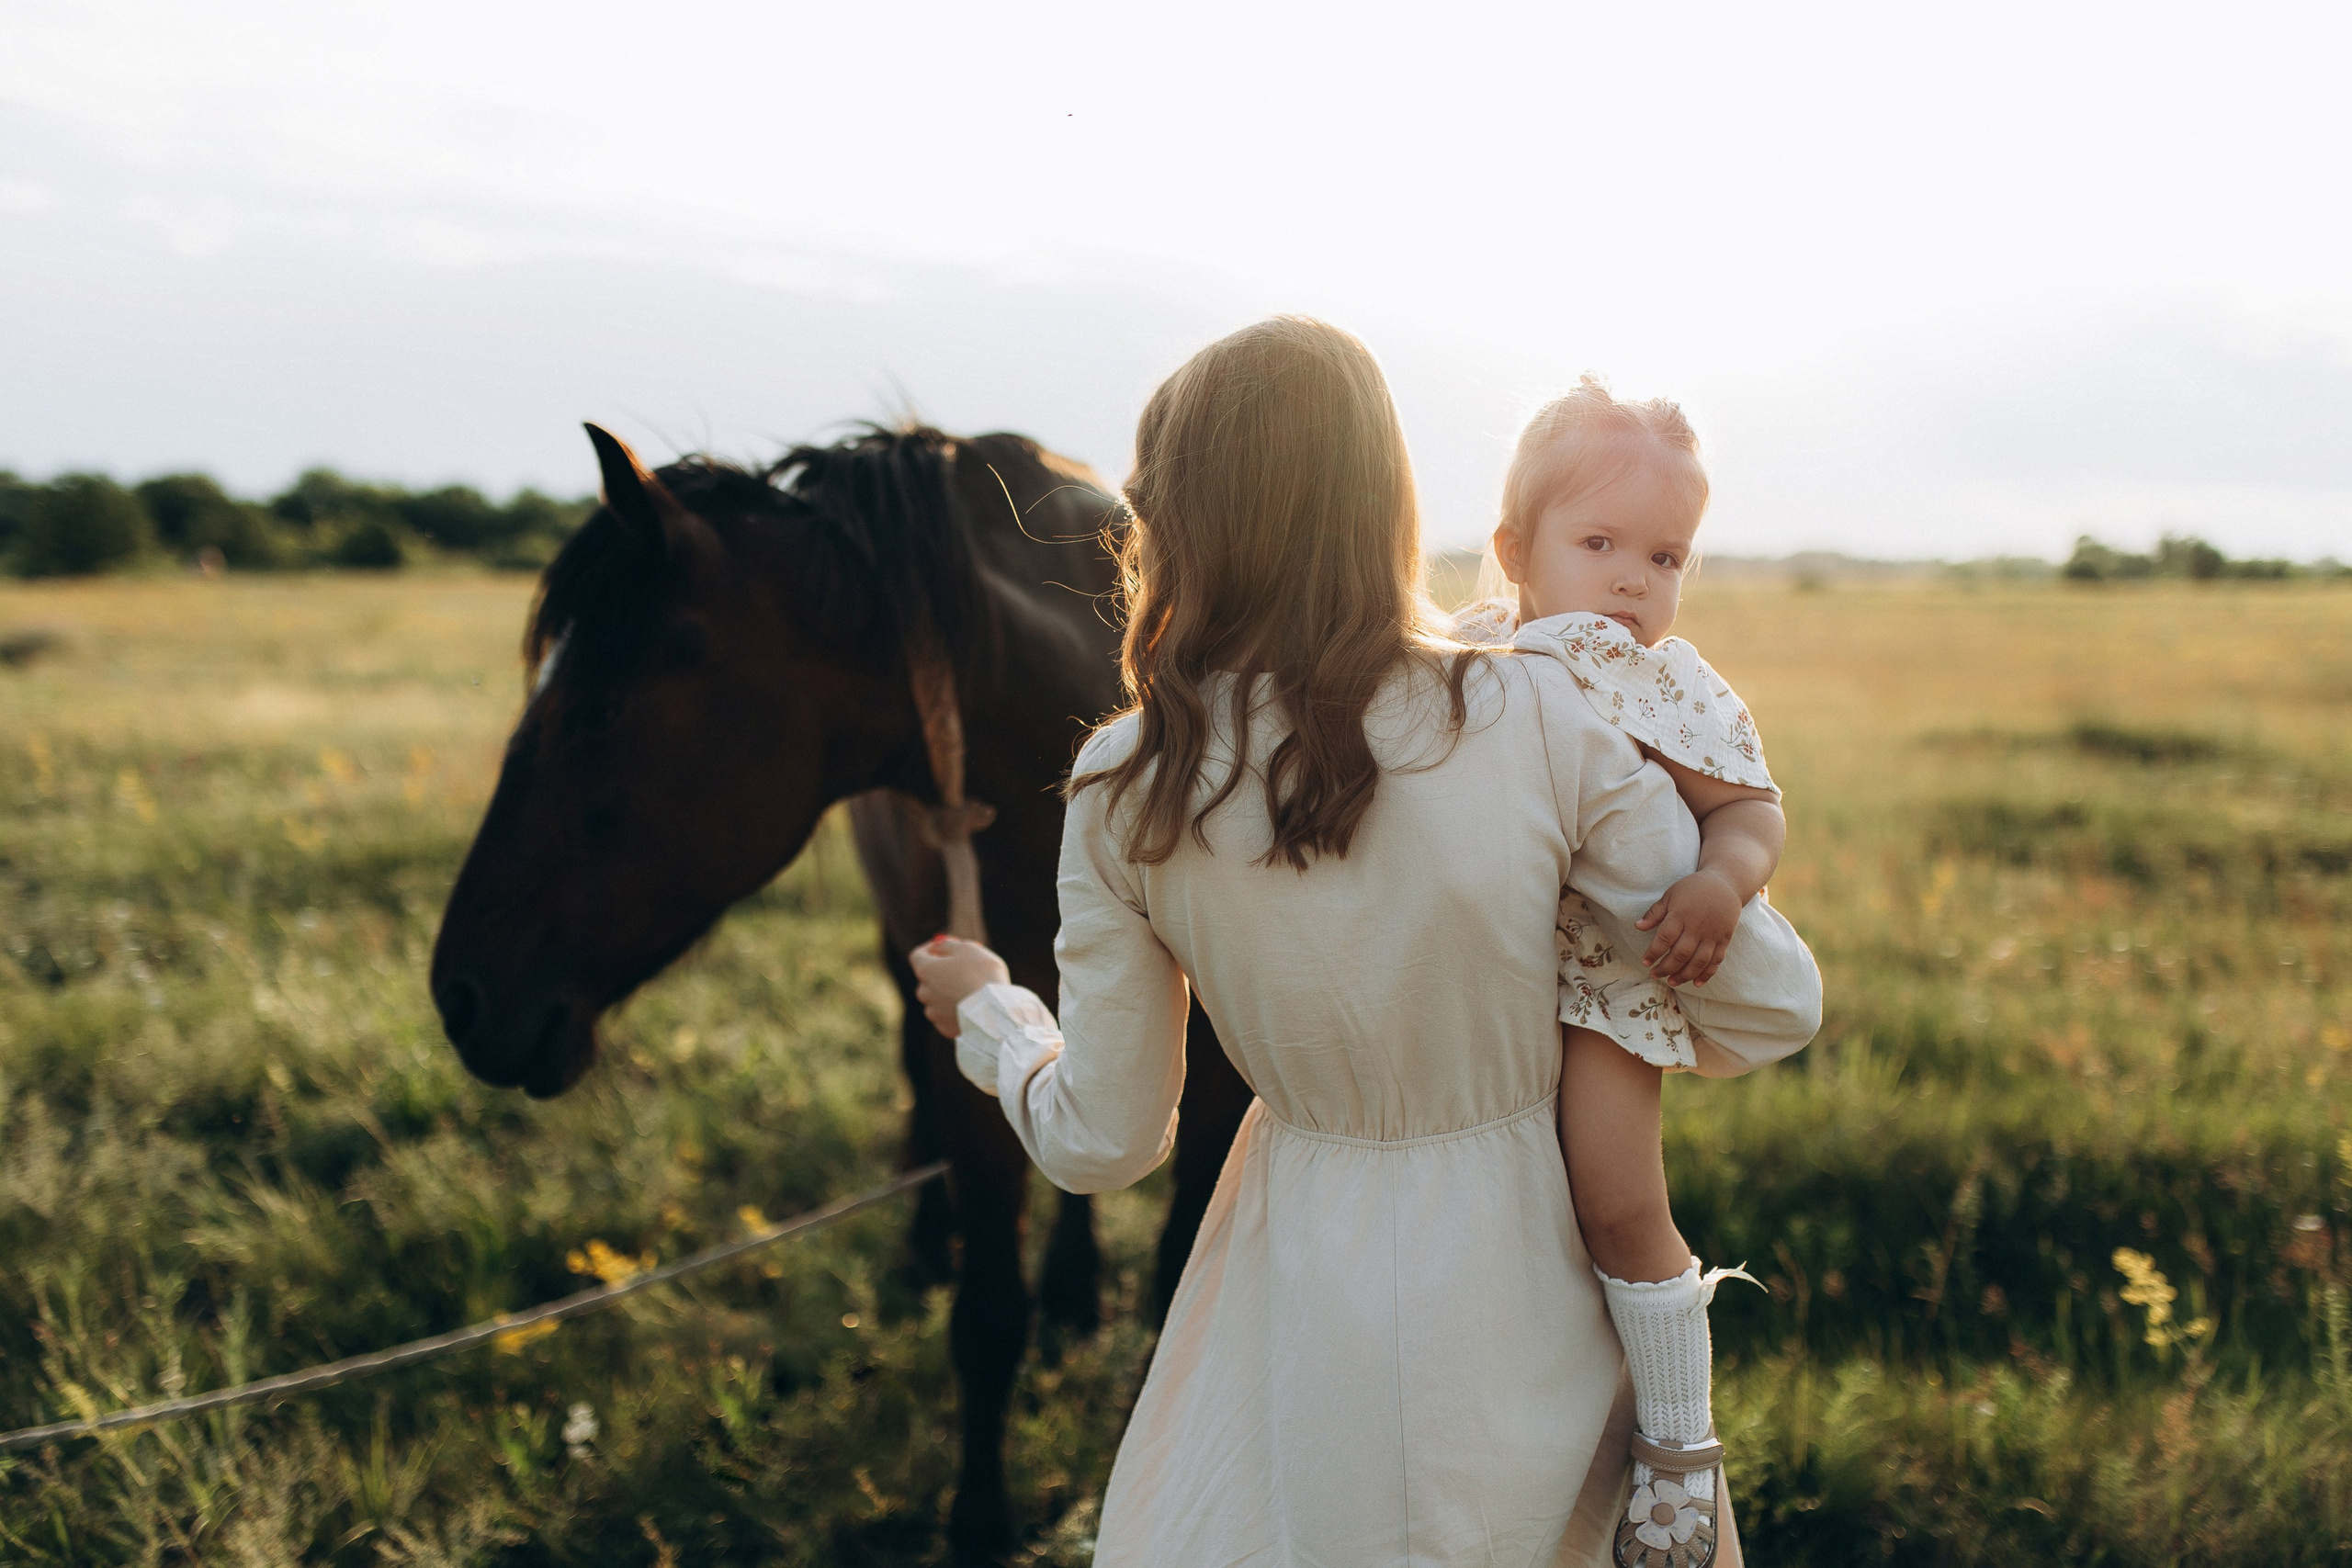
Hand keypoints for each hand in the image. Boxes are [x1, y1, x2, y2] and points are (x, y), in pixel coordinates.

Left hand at [908, 935, 1009, 1036]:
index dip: (930, 948)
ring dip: (948, 991)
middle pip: (928, 978)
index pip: (917, 955)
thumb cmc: (982, 975)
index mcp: (926, 970)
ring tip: (971, 989)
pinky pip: (946, 1015)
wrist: (994, 1012)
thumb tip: (939, 945)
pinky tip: (972, 1006)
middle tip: (963, 967)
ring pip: (937, 998)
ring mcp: (933, 1012)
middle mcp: (924, 992)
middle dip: (942, 971)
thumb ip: (949, 945)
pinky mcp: (944, 1028)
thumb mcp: (967, 949)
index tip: (944, 946)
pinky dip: (955, 1009)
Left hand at [1635, 869, 1742, 985]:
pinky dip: (1707, 974)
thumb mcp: (1671, 895)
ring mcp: (1713, 934)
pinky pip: (1716, 960)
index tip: (1645, 962)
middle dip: (1666, 968)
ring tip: (1672, 982)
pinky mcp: (1725, 939)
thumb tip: (1637, 926)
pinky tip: (1696, 983)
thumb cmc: (1693, 888)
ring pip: (1698, 961)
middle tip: (1655, 975)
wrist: (1726, 883)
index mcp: (1681, 915)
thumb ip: (1655, 913)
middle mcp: (1697, 927)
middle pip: (1680, 954)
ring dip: (1684, 975)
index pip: (1664, 938)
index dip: (1653, 953)